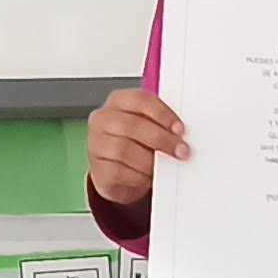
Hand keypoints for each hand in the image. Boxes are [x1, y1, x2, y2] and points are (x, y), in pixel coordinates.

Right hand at [87, 88, 187, 205]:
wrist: (115, 171)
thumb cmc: (135, 143)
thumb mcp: (147, 127)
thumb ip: (161, 125)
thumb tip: (180, 135)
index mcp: (118, 101)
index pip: (140, 100)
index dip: (162, 114)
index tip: (180, 129)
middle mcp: (103, 119)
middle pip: (132, 125)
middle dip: (161, 139)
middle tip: (181, 151)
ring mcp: (96, 143)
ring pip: (124, 150)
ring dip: (150, 160)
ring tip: (165, 166)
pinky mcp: (97, 168)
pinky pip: (118, 172)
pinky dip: (138, 176)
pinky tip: (149, 177)